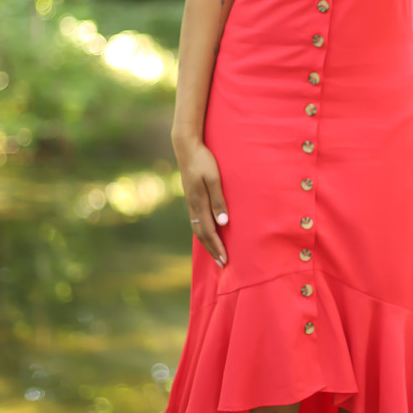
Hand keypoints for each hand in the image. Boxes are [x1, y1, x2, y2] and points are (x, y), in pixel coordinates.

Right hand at [173, 137, 228, 266]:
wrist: (186, 147)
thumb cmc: (203, 161)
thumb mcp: (213, 178)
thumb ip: (218, 200)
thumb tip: (222, 223)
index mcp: (199, 203)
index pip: (209, 231)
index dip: (217, 247)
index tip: (225, 260)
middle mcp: (193, 206)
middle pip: (202, 234)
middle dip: (213, 250)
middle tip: (222, 264)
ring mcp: (190, 202)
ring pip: (198, 228)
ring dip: (207, 243)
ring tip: (215, 253)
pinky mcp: (191, 198)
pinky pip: (196, 221)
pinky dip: (202, 232)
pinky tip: (207, 234)